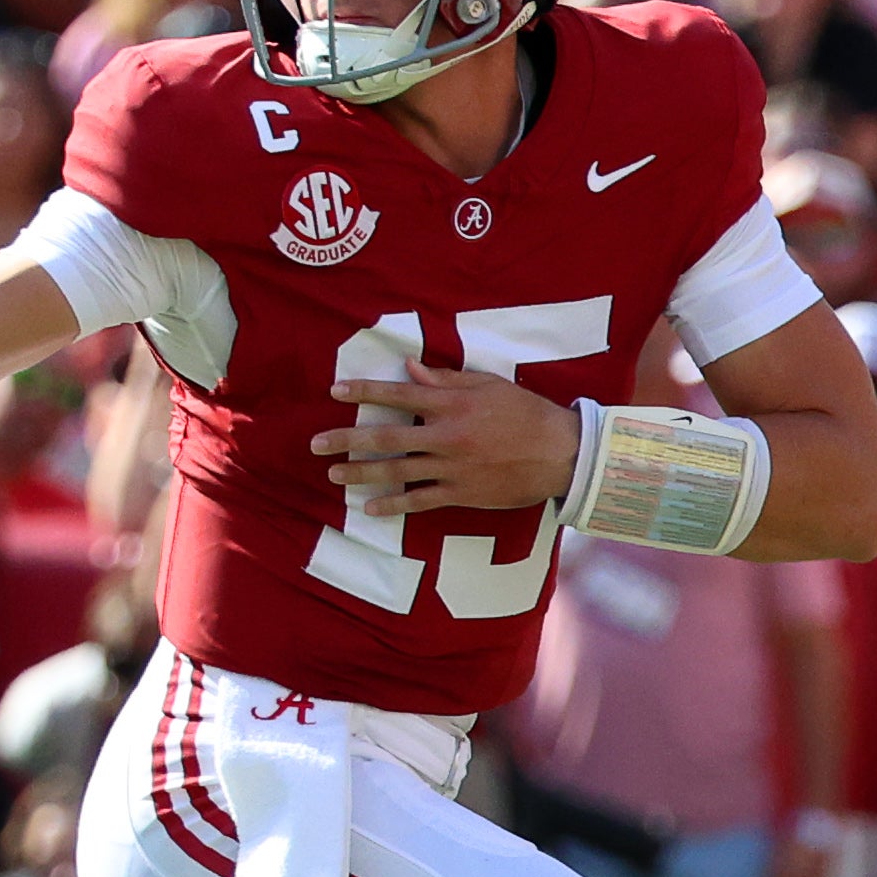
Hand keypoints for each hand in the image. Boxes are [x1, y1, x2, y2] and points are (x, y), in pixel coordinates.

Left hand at [312, 360, 582, 515]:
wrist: (561, 454)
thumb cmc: (526, 413)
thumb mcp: (488, 386)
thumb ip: (445, 379)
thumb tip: (408, 368)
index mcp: (452, 405)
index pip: (398, 395)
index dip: (363, 392)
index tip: (334, 391)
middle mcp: (446, 436)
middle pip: (385, 436)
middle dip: (346, 440)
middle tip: (316, 444)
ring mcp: (451, 468)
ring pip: (396, 471)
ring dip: (361, 473)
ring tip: (334, 473)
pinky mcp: (461, 493)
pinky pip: (419, 501)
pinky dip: (393, 506)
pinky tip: (369, 508)